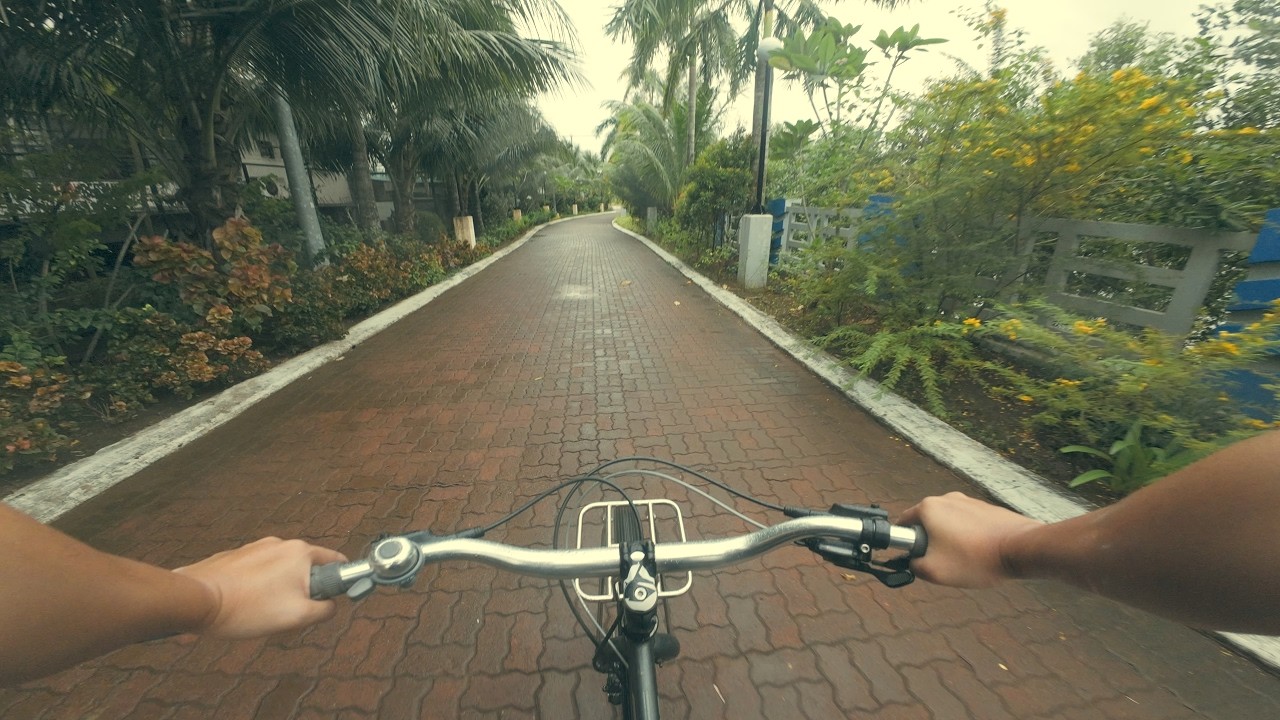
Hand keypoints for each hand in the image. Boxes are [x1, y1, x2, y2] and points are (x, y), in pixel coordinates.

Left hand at [174, 537, 346, 638]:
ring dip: (279, 589)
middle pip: (306, 568)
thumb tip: (332, 605)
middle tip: (290, 613)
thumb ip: (324, 609)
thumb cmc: (248, 608)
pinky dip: (258, 587)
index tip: (328, 601)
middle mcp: (280, 543)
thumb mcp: (297, 616)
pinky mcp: (236, 555)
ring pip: (281, 571)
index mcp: (300, 552)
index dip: (339, 582)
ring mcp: (256, 547)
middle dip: (303, 590)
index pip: (336, 561)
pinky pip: (258, 571)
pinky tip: (245, 605)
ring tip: (262, 612)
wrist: (197, 601)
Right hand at [897, 492, 1040, 587]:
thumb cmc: (975, 559)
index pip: (903, 523)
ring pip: (949, 523)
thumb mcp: (934, 571)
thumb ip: (914, 566)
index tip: (919, 558)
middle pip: (927, 522)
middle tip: (943, 562)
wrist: (1020, 549)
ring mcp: (969, 501)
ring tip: (965, 560)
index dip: (907, 543)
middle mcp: (946, 498)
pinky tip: (980, 553)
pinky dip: (969, 537)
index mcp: (928, 508)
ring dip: (950, 540)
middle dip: (931, 542)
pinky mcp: (986, 508)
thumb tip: (913, 562)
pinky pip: (968, 523)